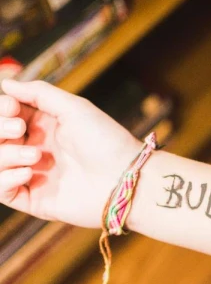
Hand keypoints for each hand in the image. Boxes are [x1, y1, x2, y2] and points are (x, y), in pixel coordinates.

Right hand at [0, 80, 140, 227]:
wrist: (126, 179)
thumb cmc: (106, 141)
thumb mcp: (74, 108)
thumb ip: (39, 93)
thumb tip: (6, 84)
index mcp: (44, 125)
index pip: (5, 114)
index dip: (2, 109)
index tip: (12, 107)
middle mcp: (34, 148)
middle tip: (19, 128)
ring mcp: (33, 174)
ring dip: (4, 154)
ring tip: (36, 155)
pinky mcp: (34, 199)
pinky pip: (0, 190)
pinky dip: (4, 179)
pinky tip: (28, 172)